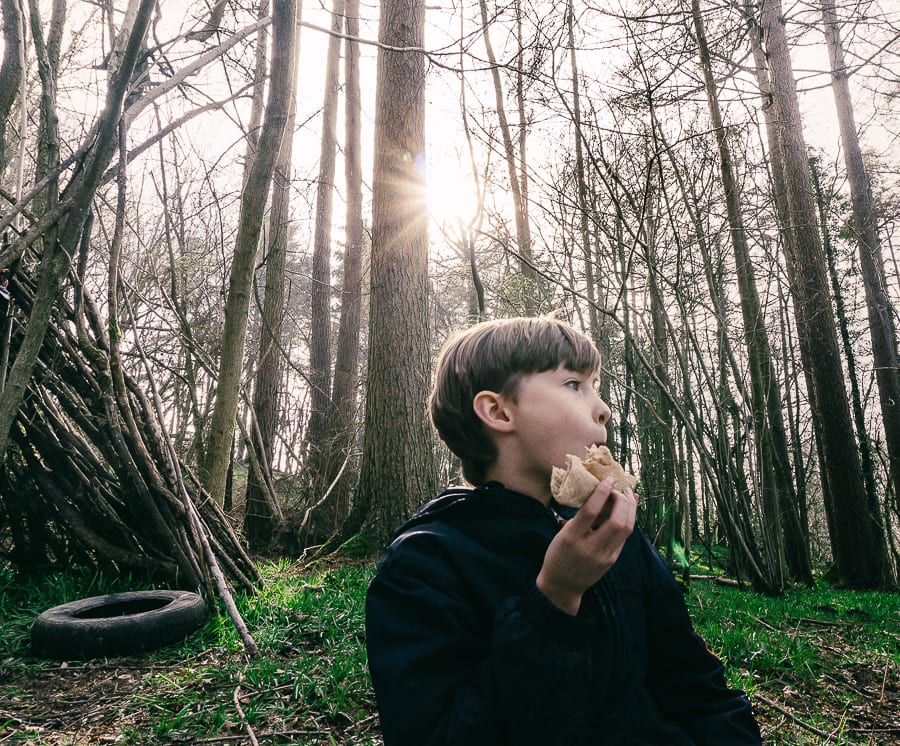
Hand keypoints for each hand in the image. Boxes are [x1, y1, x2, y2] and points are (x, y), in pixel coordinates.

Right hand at [536, 477, 636, 614]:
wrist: (562, 585)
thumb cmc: (559, 554)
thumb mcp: (563, 533)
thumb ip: (582, 517)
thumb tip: (602, 494)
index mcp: (571, 537)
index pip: (590, 511)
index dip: (602, 492)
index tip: (607, 479)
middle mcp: (589, 547)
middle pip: (616, 521)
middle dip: (622, 500)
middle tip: (619, 488)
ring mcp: (603, 556)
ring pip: (626, 528)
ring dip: (630, 508)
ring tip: (627, 495)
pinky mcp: (612, 560)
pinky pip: (625, 537)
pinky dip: (628, 520)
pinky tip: (627, 510)